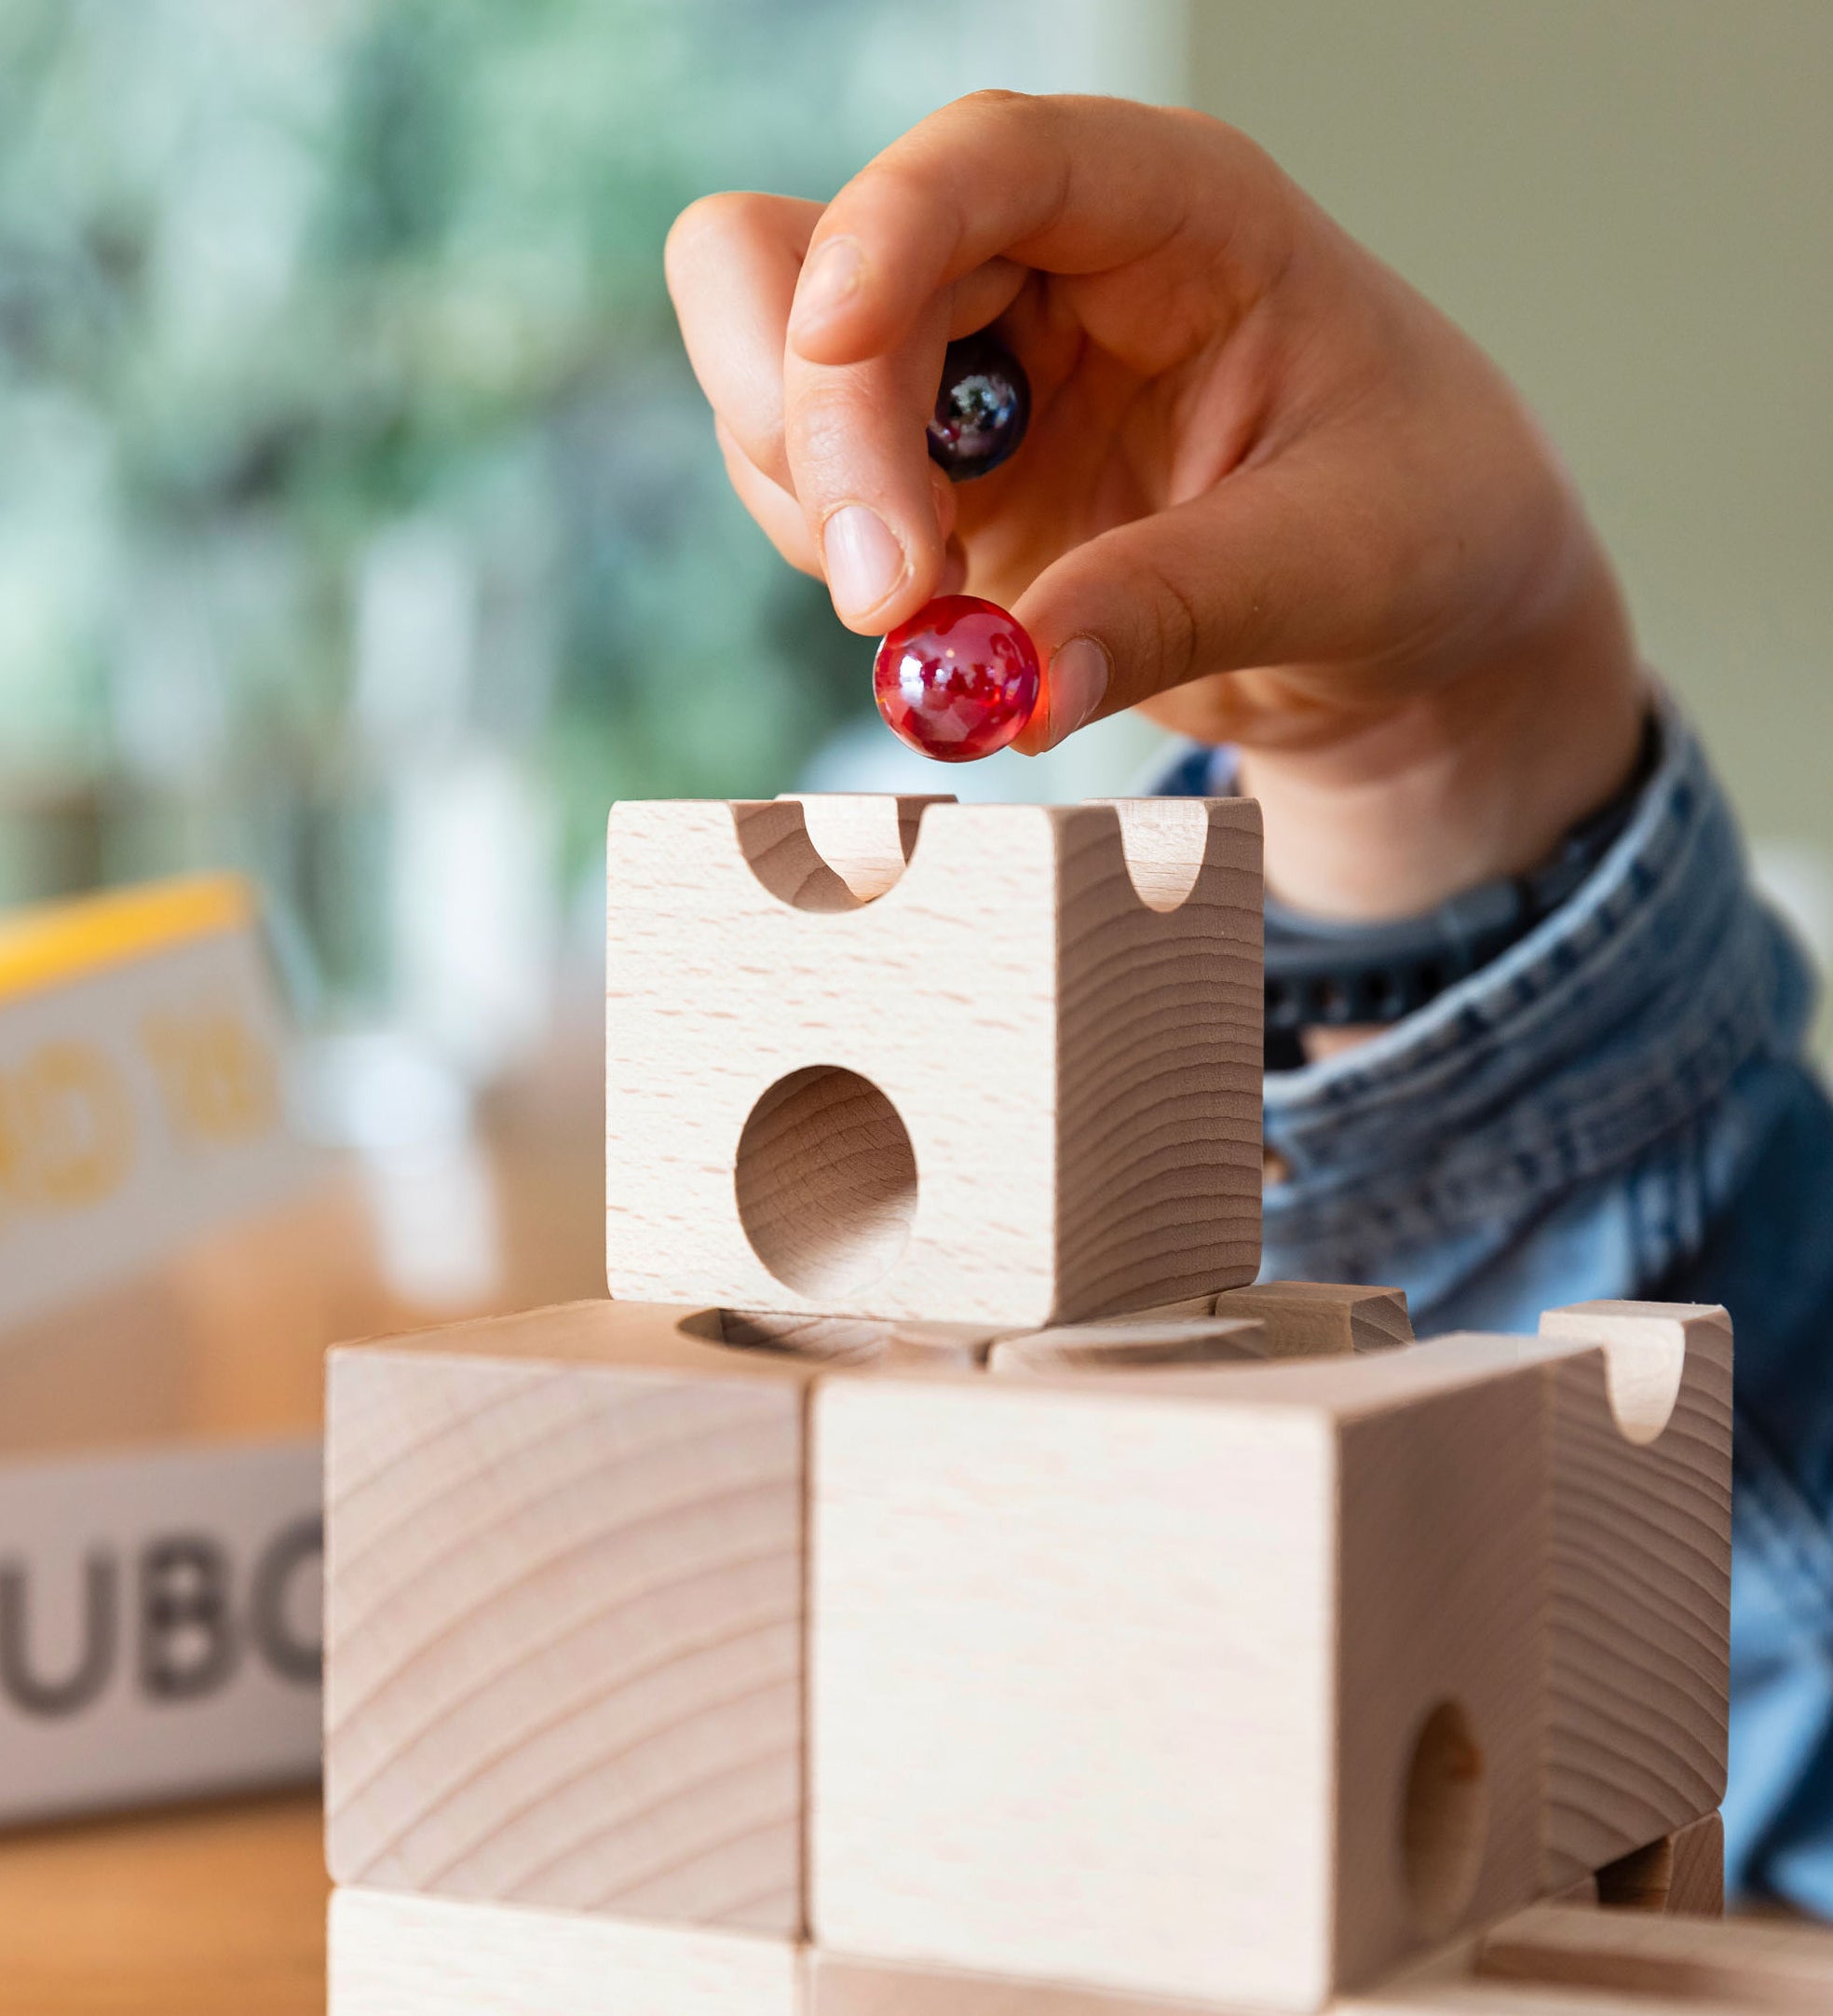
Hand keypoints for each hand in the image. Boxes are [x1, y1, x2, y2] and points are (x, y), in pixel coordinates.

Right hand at [666, 93, 1642, 915]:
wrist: (1410, 622)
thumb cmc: (1422, 527)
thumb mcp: (1338, 559)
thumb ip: (1176, 608)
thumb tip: (1016, 691)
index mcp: (1170, 211)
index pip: (989, 160)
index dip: (885, 233)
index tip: (835, 352)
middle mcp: (1041, 268)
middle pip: (807, 264)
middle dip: (816, 428)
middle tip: (889, 598)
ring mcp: (971, 376)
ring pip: (777, 380)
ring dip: (820, 513)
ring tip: (947, 622)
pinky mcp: (936, 484)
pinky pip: (811, 498)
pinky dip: (847, 574)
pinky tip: (952, 630)